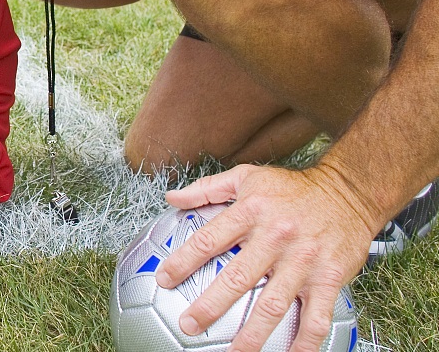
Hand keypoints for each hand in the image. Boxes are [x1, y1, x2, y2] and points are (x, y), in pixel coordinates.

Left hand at [156, 164, 377, 350]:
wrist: (349, 191)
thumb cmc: (293, 188)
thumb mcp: (246, 177)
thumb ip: (207, 189)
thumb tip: (172, 196)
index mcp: (251, 212)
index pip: (208, 240)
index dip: (182, 261)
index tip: (164, 279)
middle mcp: (275, 238)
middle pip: (237, 278)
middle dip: (210, 305)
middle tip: (189, 325)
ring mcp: (303, 261)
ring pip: (273, 304)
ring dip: (252, 334)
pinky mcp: (329, 278)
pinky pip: (316, 316)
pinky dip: (304, 341)